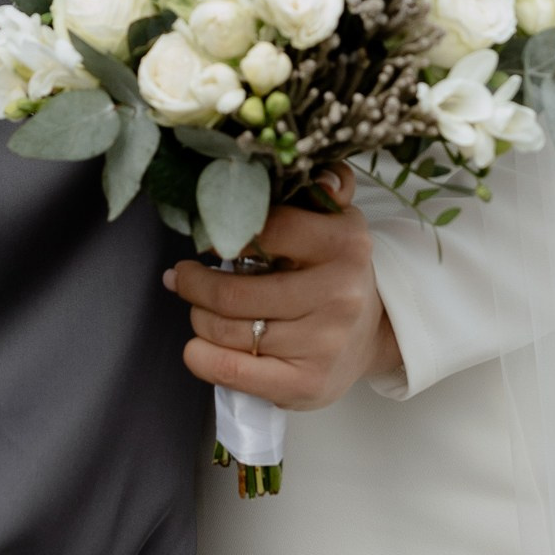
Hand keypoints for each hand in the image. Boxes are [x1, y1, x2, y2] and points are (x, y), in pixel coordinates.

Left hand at [164, 170, 400, 411]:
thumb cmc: (337, 271)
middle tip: (182, 276)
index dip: (226, 233)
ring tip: (198, 307)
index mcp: (345, 244)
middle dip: (194, 282)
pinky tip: (198, 344)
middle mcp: (338, 294)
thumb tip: (315, 170)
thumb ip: (324, 187)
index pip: (267, 230)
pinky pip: (232, 370)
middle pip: (233, 292)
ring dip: (198, 316)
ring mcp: (322, 344)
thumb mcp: (337, 222)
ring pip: (227, 330)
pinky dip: (201, 356)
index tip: (208, 238)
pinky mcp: (305, 384)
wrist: (373, 335)